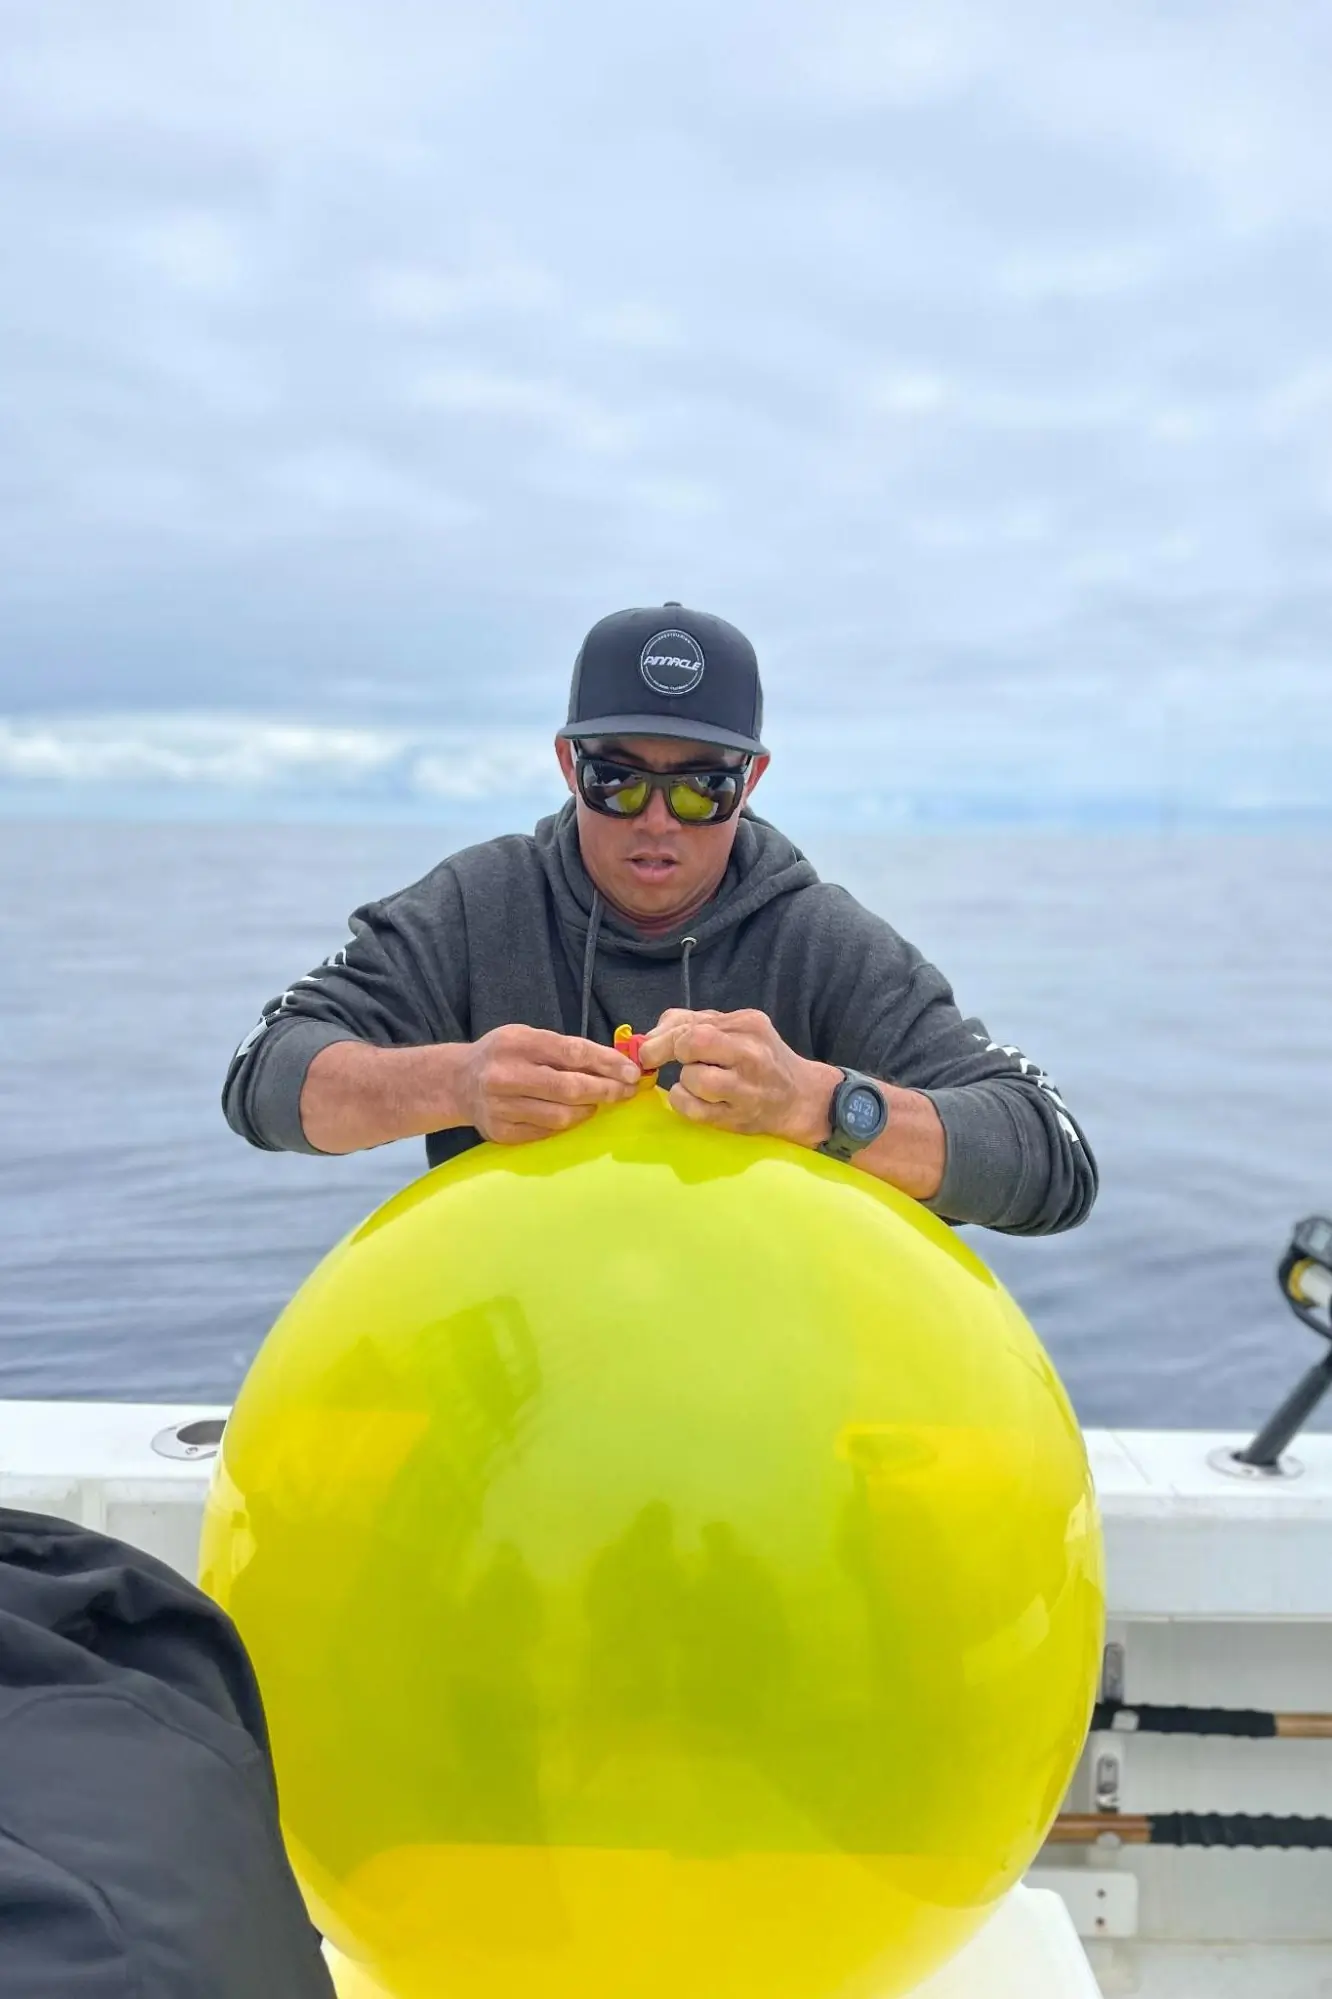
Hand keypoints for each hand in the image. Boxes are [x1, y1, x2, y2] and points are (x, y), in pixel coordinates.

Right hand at [459, 1026, 639, 1144]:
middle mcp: (505, 1075)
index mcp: (516, 1043)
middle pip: (569, 1088)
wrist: (458, 1082)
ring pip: (561, 1116)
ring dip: (589, 1110)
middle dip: (606, 1090)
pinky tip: (574, 1114)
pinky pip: (546, 1132)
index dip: (607, 1063)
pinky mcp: (501, 1133)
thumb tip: (616, 1062)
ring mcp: (501, 1107)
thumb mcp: (528, 1037)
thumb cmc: (503, 1055)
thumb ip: (565, 1048)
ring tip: (599, 1102)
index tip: (632, 1072)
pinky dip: (566, 1124)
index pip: (572, 1053)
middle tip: (627, 1091)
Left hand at [636, 1008, 838, 1144]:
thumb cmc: (759, 1059)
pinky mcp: (738, 1118)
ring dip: (683, 1081)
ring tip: (695, 1082)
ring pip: (693, 1079)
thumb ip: (692, 1022)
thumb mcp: (735, 1028)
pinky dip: (684, 1103)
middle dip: (669, 1052)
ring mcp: (746, 1088)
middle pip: (694, 1042)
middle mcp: (750, 1052)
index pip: (694, 1024)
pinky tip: (695, 1099)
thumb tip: (649, 1037)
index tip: (648, 1049)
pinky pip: (694, 1110)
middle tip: (665, 1062)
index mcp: (748, 1024)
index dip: (662, 1038)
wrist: (800, 1097)